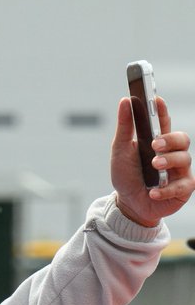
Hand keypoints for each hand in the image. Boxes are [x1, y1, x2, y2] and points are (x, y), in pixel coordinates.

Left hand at [110, 96, 192, 226]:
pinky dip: (166, 189)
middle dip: (170, 140)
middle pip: (182, 139)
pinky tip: (153, 192)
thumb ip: (125, 127)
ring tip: (154, 165)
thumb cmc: (127, 176)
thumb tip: (125, 101)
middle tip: (155, 144)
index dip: (163, 110)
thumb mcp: (120, 151)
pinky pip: (182, 186)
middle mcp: (172, 153)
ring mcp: (180, 171)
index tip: (156, 100)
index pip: (164, 122)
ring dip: (169, 161)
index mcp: (158, 141)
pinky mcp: (183, 189)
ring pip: (184, 159)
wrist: (128, 204)